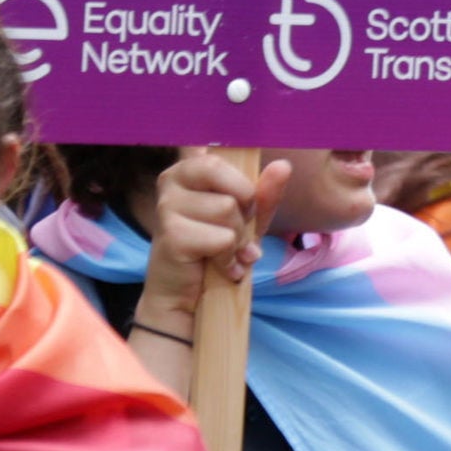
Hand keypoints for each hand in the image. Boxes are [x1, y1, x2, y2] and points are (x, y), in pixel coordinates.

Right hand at [135, 147, 289, 329]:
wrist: (184, 296)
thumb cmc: (214, 249)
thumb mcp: (247, 219)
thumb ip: (264, 193)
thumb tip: (283, 166)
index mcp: (190, 167)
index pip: (228, 155)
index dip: (245, 185)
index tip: (241, 206)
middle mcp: (172, 179)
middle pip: (235, 184)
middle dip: (246, 214)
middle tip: (233, 232)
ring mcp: (167, 205)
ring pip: (229, 211)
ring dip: (237, 240)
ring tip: (225, 252)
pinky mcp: (171, 234)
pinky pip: (222, 240)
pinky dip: (229, 258)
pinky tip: (220, 267)